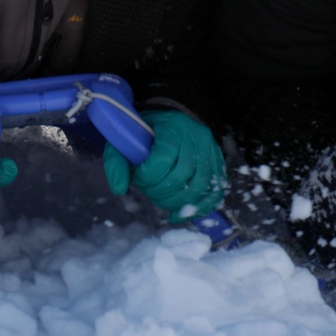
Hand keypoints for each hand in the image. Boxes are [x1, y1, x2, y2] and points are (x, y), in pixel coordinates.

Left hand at [103, 109, 225, 222]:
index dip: (147, 176)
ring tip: (161, 199)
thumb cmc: (146, 134)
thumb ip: (117, 163)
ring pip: (199, 186)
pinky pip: (214, 192)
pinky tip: (179, 213)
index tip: (139, 177)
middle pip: (182, 175)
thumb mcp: (125, 141)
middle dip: (160, 191)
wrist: (170, 122)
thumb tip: (119, 189)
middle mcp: (196, 136)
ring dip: (176, 202)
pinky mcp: (218, 164)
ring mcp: (211, 150)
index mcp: (173, 126)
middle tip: (149, 190)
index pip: (163, 159)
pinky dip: (198, 208)